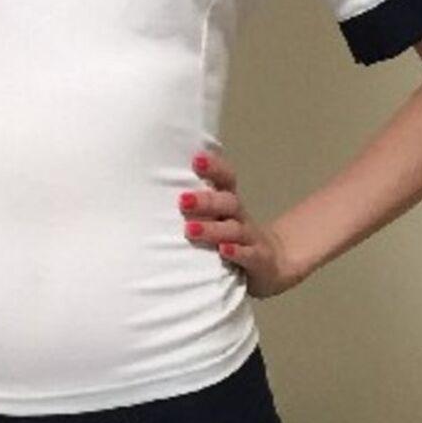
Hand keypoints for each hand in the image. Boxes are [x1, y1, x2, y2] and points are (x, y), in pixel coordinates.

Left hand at [181, 148, 300, 298]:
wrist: (272, 262)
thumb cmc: (231, 238)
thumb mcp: (216, 220)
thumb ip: (193, 208)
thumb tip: (149, 195)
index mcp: (228, 204)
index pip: (226, 179)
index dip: (214, 168)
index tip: (196, 160)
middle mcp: (240, 217)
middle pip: (227, 203)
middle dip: (206, 201)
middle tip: (182, 201)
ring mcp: (251, 239)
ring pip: (234, 229)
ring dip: (213, 229)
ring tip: (190, 230)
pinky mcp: (260, 260)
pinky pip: (249, 255)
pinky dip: (237, 252)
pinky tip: (223, 250)